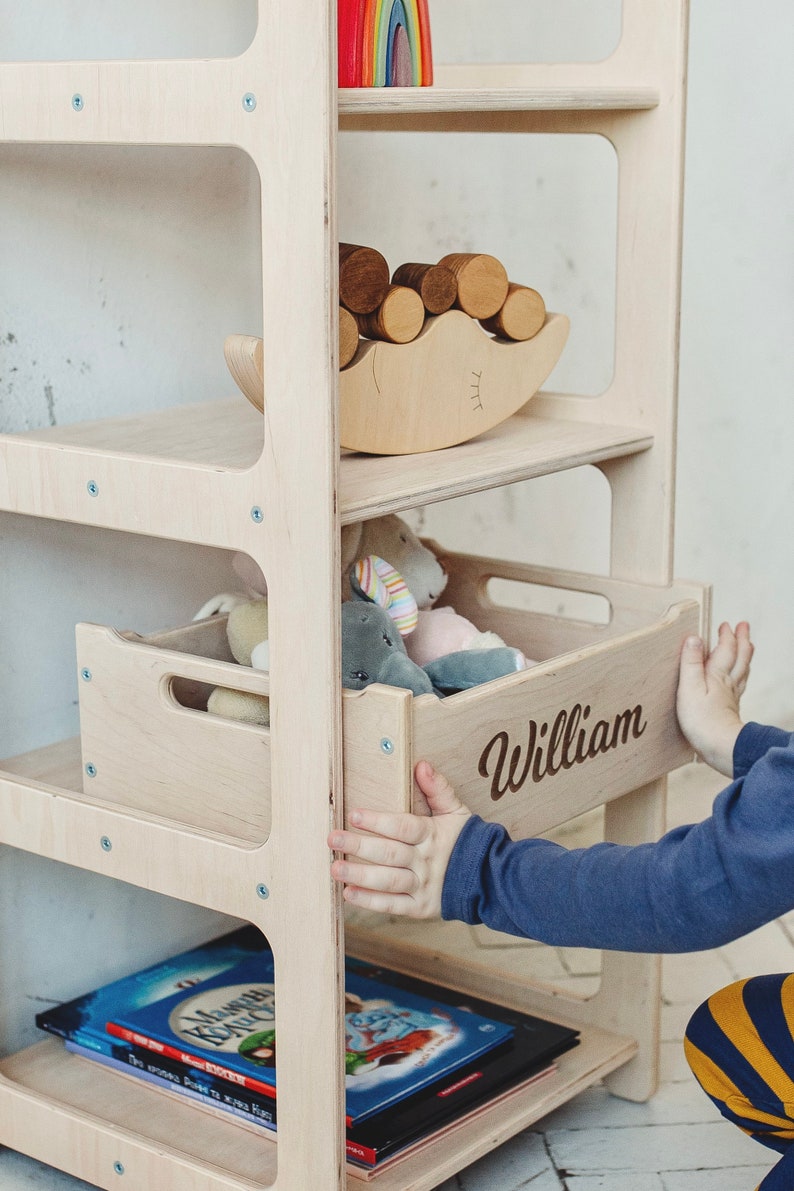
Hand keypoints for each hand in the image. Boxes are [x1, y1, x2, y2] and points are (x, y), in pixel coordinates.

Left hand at [328, 761, 471, 917]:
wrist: (488, 879)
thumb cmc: (465, 841)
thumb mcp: (456, 812)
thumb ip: (438, 789)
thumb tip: (421, 765)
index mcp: (432, 835)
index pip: (403, 827)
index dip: (378, 821)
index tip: (354, 814)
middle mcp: (426, 862)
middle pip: (390, 853)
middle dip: (359, 846)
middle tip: (333, 838)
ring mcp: (423, 886)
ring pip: (389, 881)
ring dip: (360, 875)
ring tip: (335, 868)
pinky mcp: (420, 908)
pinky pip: (393, 905)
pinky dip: (370, 901)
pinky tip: (349, 893)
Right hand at [676, 621, 752, 775]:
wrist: (719, 747)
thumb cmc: (702, 720)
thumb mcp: (689, 687)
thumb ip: (690, 663)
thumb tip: (694, 638)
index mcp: (717, 675)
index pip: (725, 650)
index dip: (726, 636)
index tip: (726, 624)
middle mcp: (728, 683)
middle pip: (740, 657)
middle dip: (741, 640)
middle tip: (743, 626)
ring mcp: (731, 697)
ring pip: (742, 671)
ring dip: (744, 655)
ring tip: (747, 646)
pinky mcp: (729, 709)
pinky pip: (739, 685)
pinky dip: (741, 675)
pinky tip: (737, 679)